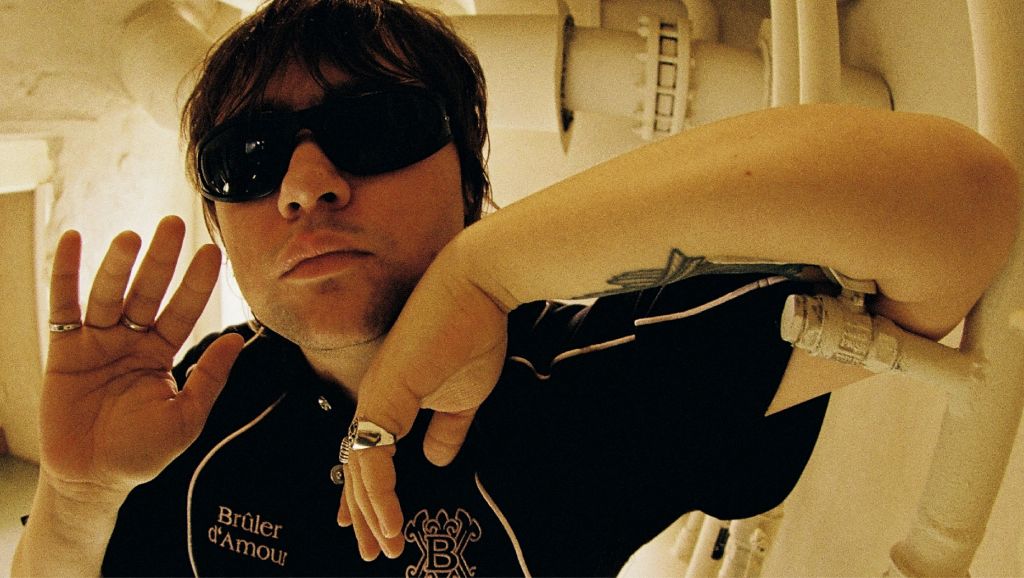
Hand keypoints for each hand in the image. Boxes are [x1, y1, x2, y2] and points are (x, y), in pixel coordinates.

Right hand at [40, 216, 242, 500]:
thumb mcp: (186, 418)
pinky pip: (65, 305)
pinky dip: (66, 273)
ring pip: (110, 295)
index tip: (213, 251)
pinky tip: (71, 240)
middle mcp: (132, 340)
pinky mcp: (64, 350)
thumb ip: (209, 378)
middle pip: (149, 291)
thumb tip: (238, 340)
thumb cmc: (143, 452)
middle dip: (162, 260)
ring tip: (132, 237)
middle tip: (175, 224)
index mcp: (163, 352)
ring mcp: (98, 341)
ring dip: (119, 265)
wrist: (93, 479)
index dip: (197, 282)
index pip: (184, 309)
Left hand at [335, 246, 508, 559]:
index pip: (370, 452)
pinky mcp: (385, 393)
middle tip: (371, 551)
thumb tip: (434, 459)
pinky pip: (372, 455)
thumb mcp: (464, 395)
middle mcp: (374, 398)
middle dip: (364, 513)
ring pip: (359, 466)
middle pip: (357, 465)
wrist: (478, 286)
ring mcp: (375, 395)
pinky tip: (390, 518)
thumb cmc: (473, 331)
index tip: (369, 526)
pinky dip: (378, 492)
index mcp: (390, 397)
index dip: (368, 492)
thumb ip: (447, 429)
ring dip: (370, 511)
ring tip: (383, 547)